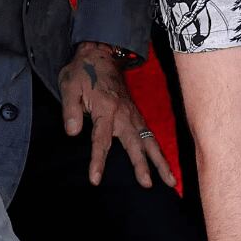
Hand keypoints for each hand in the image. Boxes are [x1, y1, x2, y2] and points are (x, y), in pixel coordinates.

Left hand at [57, 43, 172, 188]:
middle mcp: (123, 115)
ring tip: (170, 181)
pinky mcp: (137, 116)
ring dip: (160, 161)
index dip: (98, 161)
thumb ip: (70, 111)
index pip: (101, 140)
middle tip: (147, 185)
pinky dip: (159, 152)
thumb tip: (72, 133)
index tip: (95, 180)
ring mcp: (133, 115)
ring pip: (149, 142)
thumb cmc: (83, 72)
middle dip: (142, 165)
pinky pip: (151, 136)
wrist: (101, 54)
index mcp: (105, 109)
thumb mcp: (69, 87)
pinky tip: (165, 166)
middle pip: (134, 144)